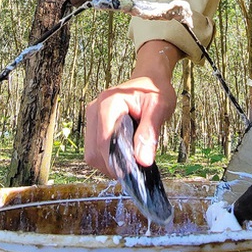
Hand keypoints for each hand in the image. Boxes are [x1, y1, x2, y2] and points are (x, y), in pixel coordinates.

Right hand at [84, 41, 180, 177]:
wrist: (149, 79)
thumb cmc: (155, 90)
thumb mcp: (159, 108)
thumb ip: (149, 133)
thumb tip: (143, 161)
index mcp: (109, 103)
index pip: (105, 142)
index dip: (118, 161)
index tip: (135, 171)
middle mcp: (94, 110)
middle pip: (94, 151)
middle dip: (114, 166)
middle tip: (136, 169)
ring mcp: (91, 118)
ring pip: (92, 154)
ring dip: (110, 164)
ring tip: (131, 160)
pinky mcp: (93, 125)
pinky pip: (94, 150)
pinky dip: (108, 158)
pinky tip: (124, 154)